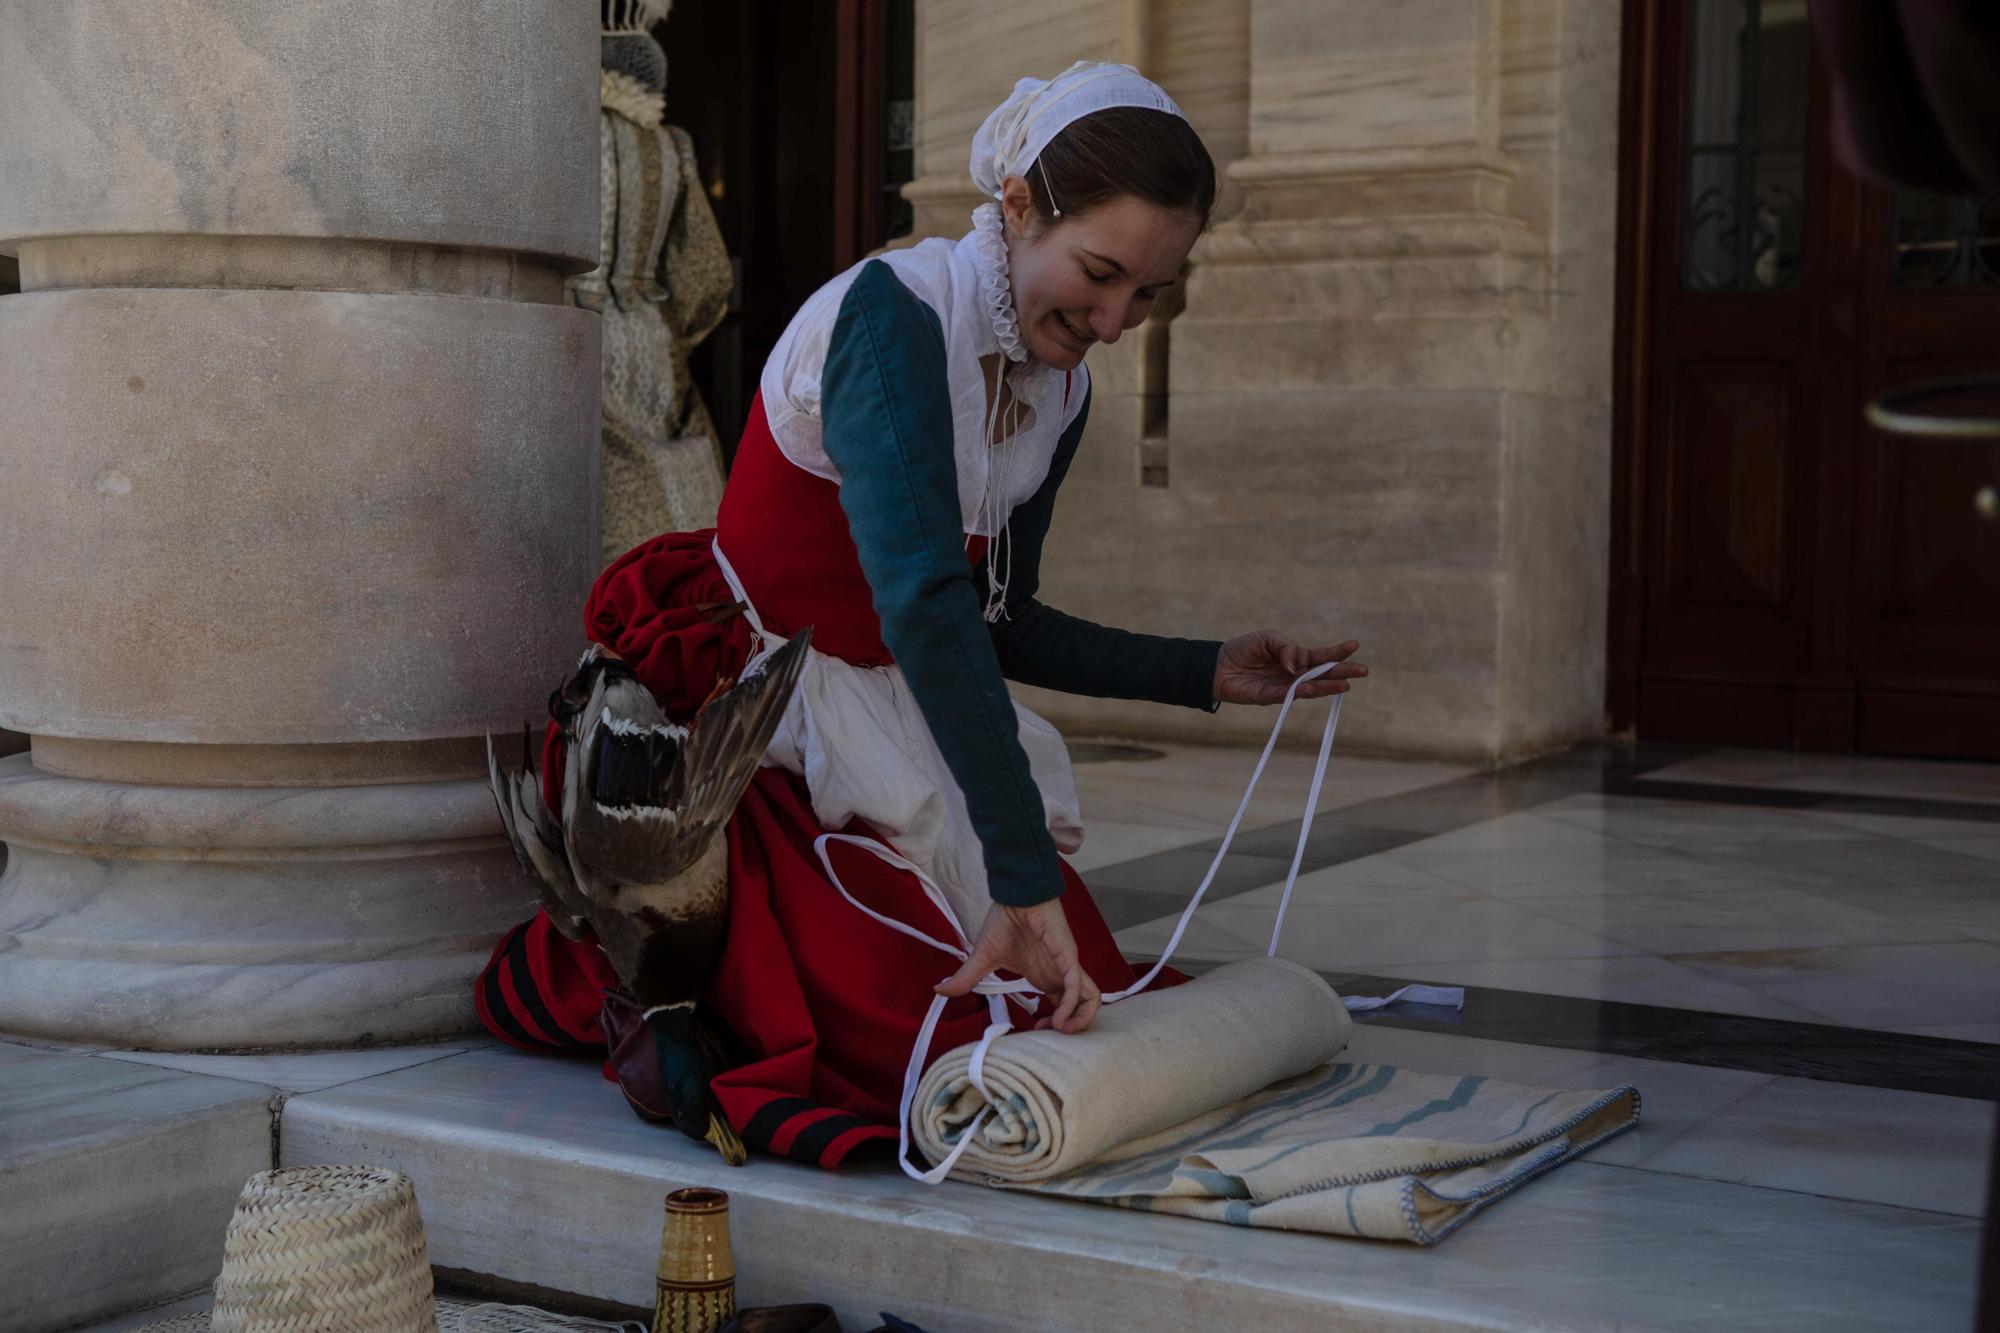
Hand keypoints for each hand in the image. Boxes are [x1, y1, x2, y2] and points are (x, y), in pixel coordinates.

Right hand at [936, 898, 1100, 1033]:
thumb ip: (965, 978)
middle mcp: (1060, 975)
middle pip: (1084, 1006)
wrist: (1014, 896)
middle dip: (1071, 1027)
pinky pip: (1079, 988)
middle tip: (1045, 1033)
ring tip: (1057, 1030)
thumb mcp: (982, 958)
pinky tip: (1057, 1020)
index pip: (1063, 1006)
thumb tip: (938, 990)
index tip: (1034, 1029)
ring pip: (1091, 1000)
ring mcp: (1067, 967)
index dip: (1055, 1022)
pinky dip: (1072, 1007)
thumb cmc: (1005, 921)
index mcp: (1046, 976)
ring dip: (1078, 1021)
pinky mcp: (1069, 958)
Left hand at [1213, 632, 1365, 705]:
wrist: (1218, 666)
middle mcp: (1294, 673)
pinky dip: (1302, 691)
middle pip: (1322, 673)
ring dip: (1327, 686)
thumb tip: (1296, 665)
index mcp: (1295, 657)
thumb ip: (1285, 647)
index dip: (1336, 652)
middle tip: (1363, 670)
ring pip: (1310, 687)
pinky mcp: (1271, 697)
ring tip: (1345, 684)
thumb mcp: (1267, 638)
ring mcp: (1284, 686)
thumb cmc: (1243, 650)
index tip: (1354, 645)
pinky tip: (1312, 688)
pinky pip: (1289, 694)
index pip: (1319, 655)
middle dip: (1342, 672)